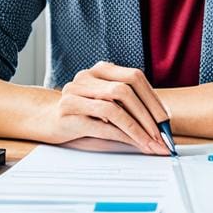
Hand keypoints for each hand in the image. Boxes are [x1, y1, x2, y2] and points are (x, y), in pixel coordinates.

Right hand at [41, 62, 170, 154]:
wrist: (46, 118)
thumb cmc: (83, 111)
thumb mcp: (107, 102)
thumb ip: (130, 106)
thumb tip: (162, 123)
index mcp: (101, 69)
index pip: (134, 77)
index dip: (153, 99)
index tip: (166, 120)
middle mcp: (86, 77)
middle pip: (125, 91)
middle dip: (148, 116)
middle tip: (161, 136)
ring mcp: (75, 94)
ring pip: (114, 108)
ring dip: (137, 129)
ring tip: (150, 143)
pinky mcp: (67, 115)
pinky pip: (100, 125)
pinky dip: (120, 135)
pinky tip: (132, 143)